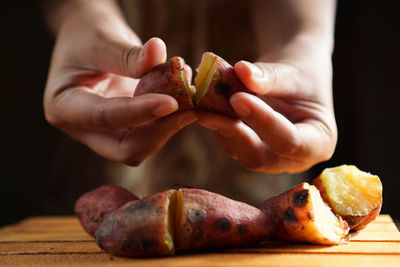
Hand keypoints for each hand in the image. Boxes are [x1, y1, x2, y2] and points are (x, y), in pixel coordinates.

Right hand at [43, 1, 196, 164]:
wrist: (86, 38)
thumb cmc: (86, 35)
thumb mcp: (102, 40)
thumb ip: (129, 55)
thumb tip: (160, 55)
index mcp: (64, 108)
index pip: (104, 118)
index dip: (139, 113)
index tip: (171, 102)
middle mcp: (84, 128)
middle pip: (124, 149)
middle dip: (159, 133)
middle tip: (189, 111)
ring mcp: (106, 131)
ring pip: (142, 145)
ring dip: (169, 125)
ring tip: (189, 95)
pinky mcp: (126, 127)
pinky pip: (150, 131)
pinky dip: (169, 117)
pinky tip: (184, 93)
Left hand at [198, 41, 336, 172]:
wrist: (294, 74)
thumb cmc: (303, 72)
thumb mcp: (292, 71)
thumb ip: (269, 76)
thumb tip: (241, 71)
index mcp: (318, 143)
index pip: (288, 141)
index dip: (262, 122)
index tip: (238, 97)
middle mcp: (293, 158)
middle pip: (259, 157)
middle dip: (233, 132)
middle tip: (208, 109)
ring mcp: (269, 157)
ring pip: (238, 151)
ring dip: (219, 125)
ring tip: (202, 100)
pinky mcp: (249, 149)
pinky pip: (229, 141)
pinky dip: (216, 122)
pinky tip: (204, 104)